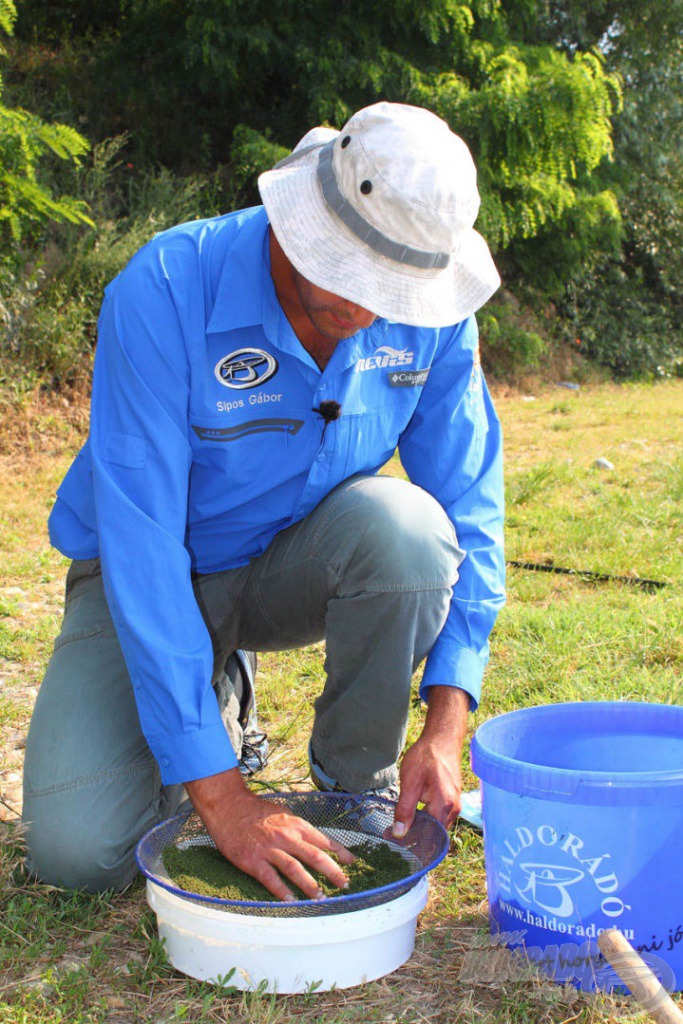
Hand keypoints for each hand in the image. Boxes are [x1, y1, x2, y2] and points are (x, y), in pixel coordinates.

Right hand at [186, 768, 354, 901]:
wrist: (229, 808)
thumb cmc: (257, 813)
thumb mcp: (284, 815)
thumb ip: (300, 830)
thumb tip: (317, 843)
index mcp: (296, 825)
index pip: (324, 841)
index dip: (340, 853)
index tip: (352, 864)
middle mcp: (286, 836)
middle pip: (315, 856)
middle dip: (332, 872)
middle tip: (344, 884)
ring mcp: (269, 849)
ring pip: (295, 869)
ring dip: (310, 885)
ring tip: (321, 897)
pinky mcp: (253, 861)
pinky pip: (270, 878)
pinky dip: (281, 891)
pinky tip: (290, 901)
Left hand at [392, 686, 468, 836]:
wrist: (442, 738)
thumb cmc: (426, 757)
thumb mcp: (410, 782)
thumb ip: (405, 809)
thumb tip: (398, 833)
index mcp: (444, 806)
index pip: (428, 837)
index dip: (411, 843)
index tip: (392, 842)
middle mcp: (453, 809)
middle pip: (433, 834)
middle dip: (413, 838)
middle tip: (390, 836)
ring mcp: (454, 805)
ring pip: (436, 826)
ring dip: (419, 829)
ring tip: (396, 829)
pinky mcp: (451, 800)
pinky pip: (438, 817)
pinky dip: (425, 820)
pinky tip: (410, 817)